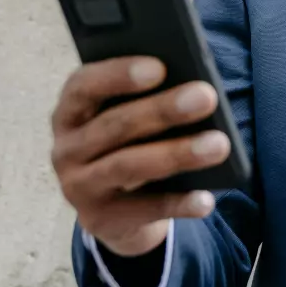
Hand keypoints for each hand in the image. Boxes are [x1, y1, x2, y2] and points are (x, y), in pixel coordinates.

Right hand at [50, 57, 230, 256]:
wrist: (112, 209)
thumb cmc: (128, 144)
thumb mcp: (127, 119)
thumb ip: (145, 100)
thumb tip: (191, 88)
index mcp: (71, 111)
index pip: (83, 86)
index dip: (118, 75)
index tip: (159, 67)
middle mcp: (66, 148)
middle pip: (114, 125)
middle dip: (162, 110)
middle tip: (205, 96)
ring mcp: (77, 187)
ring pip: (128, 166)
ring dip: (177, 154)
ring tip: (219, 144)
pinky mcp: (98, 219)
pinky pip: (142, 210)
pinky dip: (177, 203)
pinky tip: (206, 198)